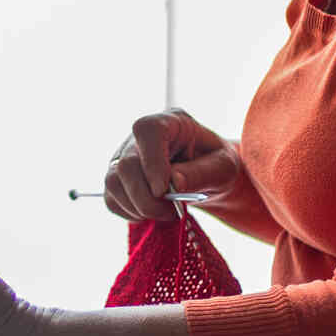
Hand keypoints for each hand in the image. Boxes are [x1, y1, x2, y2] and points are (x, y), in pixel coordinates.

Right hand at [103, 110, 242, 220]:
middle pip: (126, 163)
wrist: (207, 175)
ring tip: (167, 212)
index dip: (152, 161)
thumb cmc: (216, 165)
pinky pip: (112, 200)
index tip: (164, 191)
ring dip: (140, 207)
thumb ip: (201, 173)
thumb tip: (174, 184)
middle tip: (171, 212)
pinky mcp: (117, 179)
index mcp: (170, 122)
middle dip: (147, 197)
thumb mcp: (223, 167)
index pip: (147, 130)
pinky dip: (131, 213)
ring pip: (114, 182)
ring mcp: (123, 156)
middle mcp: (139, 137)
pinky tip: (153, 212)